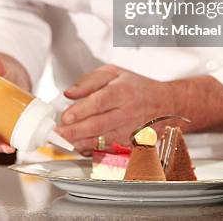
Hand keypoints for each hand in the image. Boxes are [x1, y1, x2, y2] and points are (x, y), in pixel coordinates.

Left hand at [56, 65, 173, 155]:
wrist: (165, 103)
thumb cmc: (136, 87)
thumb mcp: (114, 73)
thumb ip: (89, 81)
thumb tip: (69, 93)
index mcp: (122, 92)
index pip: (100, 102)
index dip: (81, 111)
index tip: (65, 117)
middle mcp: (126, 112)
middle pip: (98, 125)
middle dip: (75, 131)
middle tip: (58, 133)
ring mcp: (129, 131)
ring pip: (102, 141)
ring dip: (81, 143)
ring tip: (64, 141)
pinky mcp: (130, 144)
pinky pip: (108, 150)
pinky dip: (92, 150)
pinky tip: (79, 146)